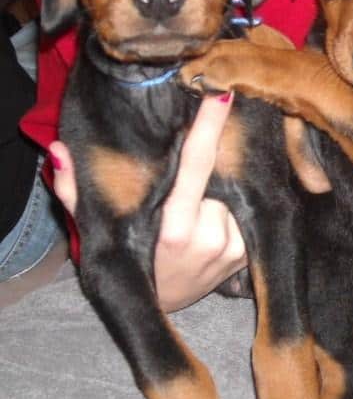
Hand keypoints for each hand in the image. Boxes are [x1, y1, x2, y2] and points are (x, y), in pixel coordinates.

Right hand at [49, 91, 246, 311]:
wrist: (164, 303)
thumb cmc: (133, 258)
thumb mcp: (102, 231)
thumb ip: (75, 193)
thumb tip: (59, 151)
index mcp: (172, 229)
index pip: (196, 166)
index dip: (209, 127)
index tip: (222, 94)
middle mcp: (209, 237)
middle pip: (220, 175)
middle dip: (216, 153)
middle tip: (211, 136)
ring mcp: (233, 247)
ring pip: (236, 191)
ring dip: (224, 182)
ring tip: (205, 194)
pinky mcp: (246, 252)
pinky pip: (246, 210)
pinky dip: (234, 202)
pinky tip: (219, 208)